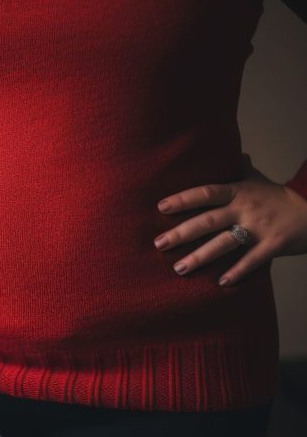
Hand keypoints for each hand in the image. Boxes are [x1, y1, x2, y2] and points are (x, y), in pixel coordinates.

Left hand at [154, 166, 306, 284]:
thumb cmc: (278, 197)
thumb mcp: (258, 180)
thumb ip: (239, 170)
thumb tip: (231, 154)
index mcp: (239, 192)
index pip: (206, 193)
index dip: (183, 199)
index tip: (160, 207)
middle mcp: (246, 208)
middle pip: (208, 220)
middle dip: (182, 233)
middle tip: (159, 243)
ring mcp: (260, 227)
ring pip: (225, 243)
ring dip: (201, 257)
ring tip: (179, 268)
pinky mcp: (274, 244)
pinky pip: (253, 260)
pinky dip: (237, 271)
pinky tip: (220, 282)